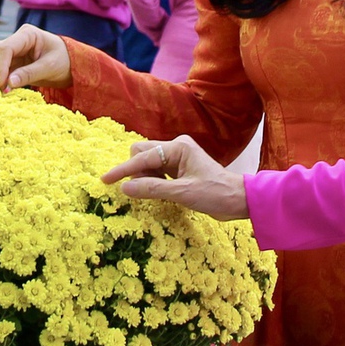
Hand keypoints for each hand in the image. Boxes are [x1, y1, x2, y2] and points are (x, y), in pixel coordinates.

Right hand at [0, 24, 70, 89]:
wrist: (71, 66)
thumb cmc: (65, 61)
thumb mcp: (50, 67)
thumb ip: (30, 74)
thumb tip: (8, 83)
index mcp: (27, 35)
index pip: (5, 48)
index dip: (0, 66)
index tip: (2, 83)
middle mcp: (15, 41)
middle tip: (0, 88)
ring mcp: (11, 53)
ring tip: (2, 91)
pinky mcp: (9, 64)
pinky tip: (4, 90)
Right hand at [101, 137, 247, 220]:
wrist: (239, 199)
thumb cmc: (216, 194)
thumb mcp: (183, 194)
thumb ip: (152, 189)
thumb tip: (124, 188)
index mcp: (178, 147)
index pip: (142, 157)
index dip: (123, 170)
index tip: (105, 180)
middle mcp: (176, 146)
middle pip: (141, 152)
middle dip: (136, 171)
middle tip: (145, 190)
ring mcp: (178, 156)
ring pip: (147, 161)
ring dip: (145, 176)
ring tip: (157, 192)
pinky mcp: (180, 166)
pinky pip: (156, 169)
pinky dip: (152, 179)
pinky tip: (161, 190)